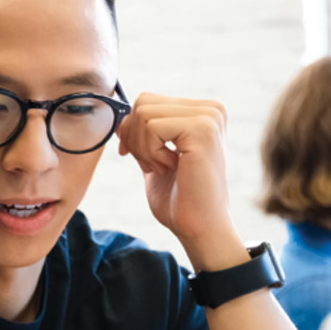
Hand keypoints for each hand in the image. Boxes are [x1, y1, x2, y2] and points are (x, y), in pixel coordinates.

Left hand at [115, 93, 246, 270]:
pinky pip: (151, 126)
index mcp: (203, 112)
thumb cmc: (180, 200)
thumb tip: (119, 119)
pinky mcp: (202, 129)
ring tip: (164, 168)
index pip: (148, 101)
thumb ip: (142, 135)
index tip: (141, 158)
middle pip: (144, 102)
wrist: (200, 228)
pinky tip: (170, 168)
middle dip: (136, 138)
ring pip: (144, 113)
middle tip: (156, 166)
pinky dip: (150, 152)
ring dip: (143, 147)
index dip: (132, 130)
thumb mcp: (154, 158)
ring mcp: (209, 117)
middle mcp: (211, 109)